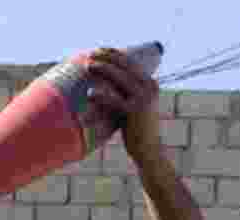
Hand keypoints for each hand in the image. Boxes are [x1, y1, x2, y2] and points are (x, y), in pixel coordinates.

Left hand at [85, 47, 162, 166]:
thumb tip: (106, 77)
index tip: (99, 50)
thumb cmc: (135, 128)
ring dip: (103, 70)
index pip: (131, 62)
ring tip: (88, 66)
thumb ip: (124, 91)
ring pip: (120, 78)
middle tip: (90, 55)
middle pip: (125, 66)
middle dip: (106, 58)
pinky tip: (90, 93)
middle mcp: (149, 87)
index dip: (114, 54)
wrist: (148, 149)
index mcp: (150, 83)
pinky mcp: (134, 111)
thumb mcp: (133, 104)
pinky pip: (114, 100)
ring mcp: (143, 98)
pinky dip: (101, 96)